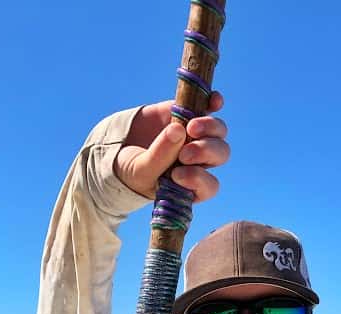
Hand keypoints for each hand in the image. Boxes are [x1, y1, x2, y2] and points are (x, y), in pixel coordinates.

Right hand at [114, 92, 228, 201]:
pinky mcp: (188, 114)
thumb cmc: (132, 169)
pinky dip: (214, 102)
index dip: (200, 179)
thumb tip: (179, 128)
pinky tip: (214, 99)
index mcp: (190, 184)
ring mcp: (196, 137)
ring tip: (190, 127)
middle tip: (185, 153)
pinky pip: (210, 106)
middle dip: (205, 151)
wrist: (120, 148)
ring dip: (209, 128)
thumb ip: (159, 156)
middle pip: (220, 154)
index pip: (209, 186)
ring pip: (219, 131)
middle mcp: (199, 162)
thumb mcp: (141, 169)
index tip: (178, 175)